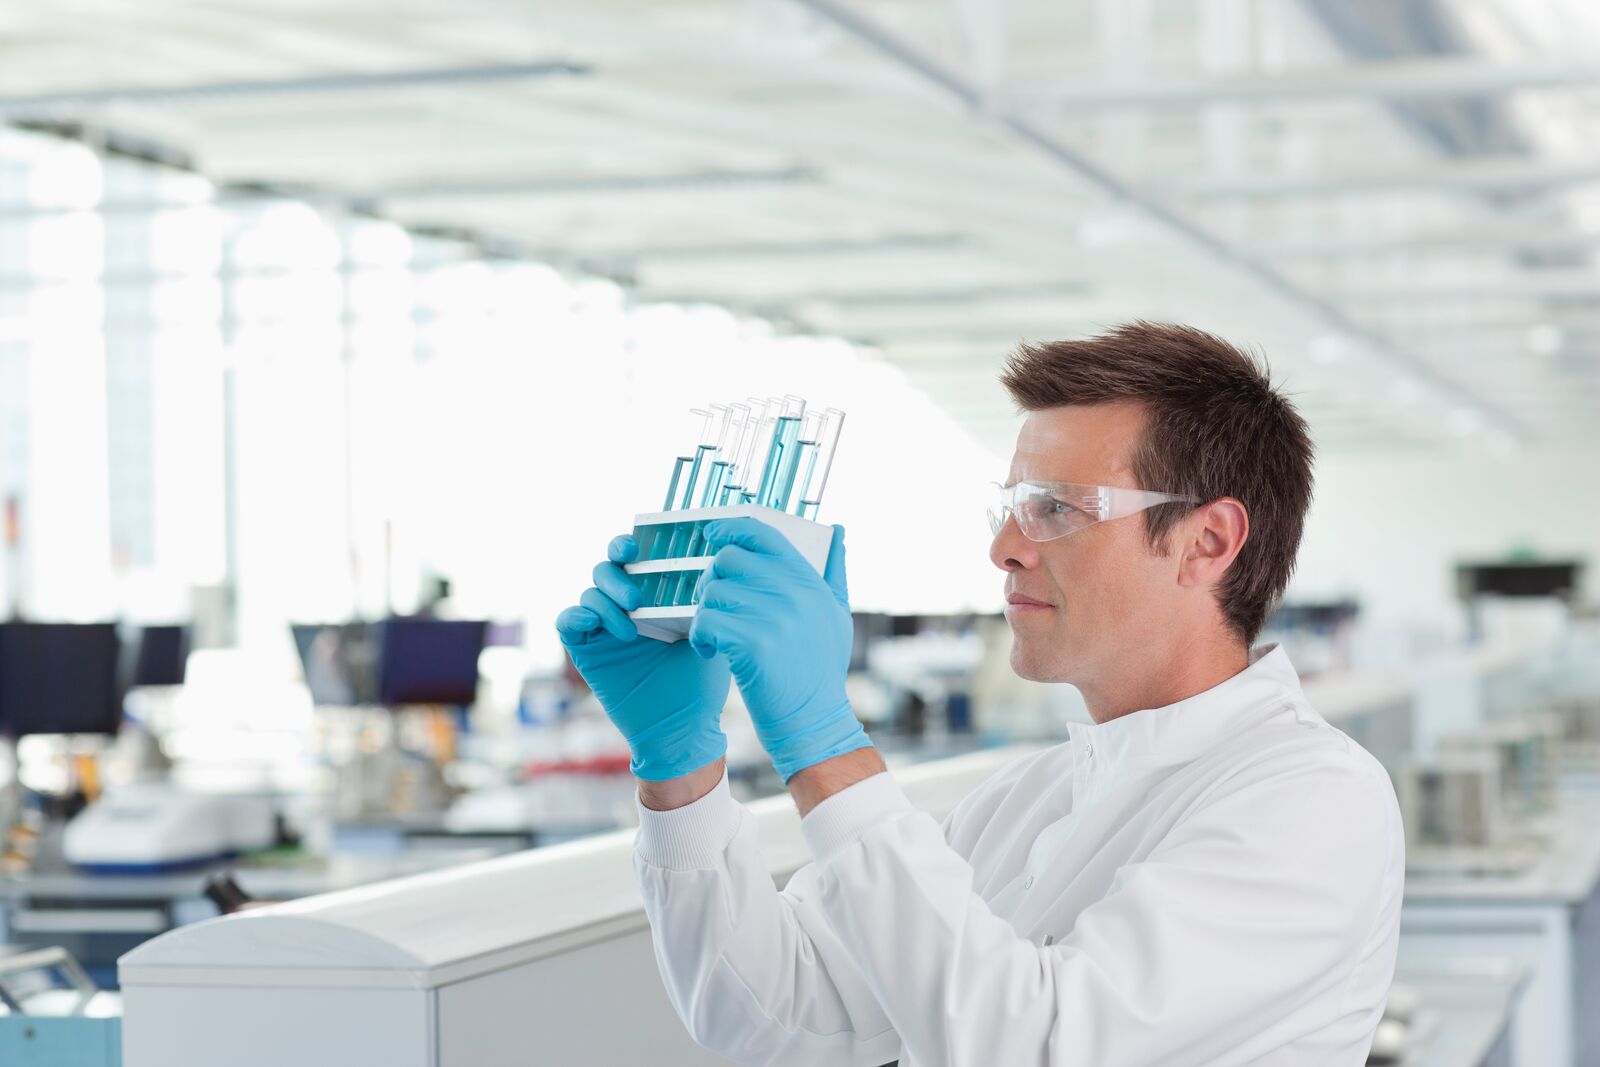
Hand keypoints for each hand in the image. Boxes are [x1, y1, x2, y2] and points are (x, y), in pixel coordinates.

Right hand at [555, 534, 730, 780]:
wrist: (682, 728)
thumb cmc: (700, 682)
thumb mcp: (709, 632)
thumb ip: (703, 597)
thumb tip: (707, 559)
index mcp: (654, 595)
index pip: (633, 558)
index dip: (627, 545)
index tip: (637, 547)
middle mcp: (625, 606)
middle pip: (606, 569)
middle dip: (617, 573)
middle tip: (637, 595)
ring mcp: (603, 628)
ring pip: (588, 592)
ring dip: (605, 601)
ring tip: (631, 626)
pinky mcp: (586, 650)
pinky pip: (567, 621)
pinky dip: (577, 617)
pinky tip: (599, 627)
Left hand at [687, 517, 872, 781]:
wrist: (814, 720)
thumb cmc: (820, 668)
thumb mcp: (837, 615)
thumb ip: (835, 570)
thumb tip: (836, 529)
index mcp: (808, 580)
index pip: (763, 533)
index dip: (731, 526)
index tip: (712, 533)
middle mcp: (792, 592)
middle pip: (728, 559)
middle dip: (711, 578)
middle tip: (714, 603)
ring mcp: (772, 617)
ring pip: (712, 591)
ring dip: (705, 612)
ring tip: (715, 634)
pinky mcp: (752, 644)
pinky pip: (706, 621)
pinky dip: (701, 637)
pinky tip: (711, 652)